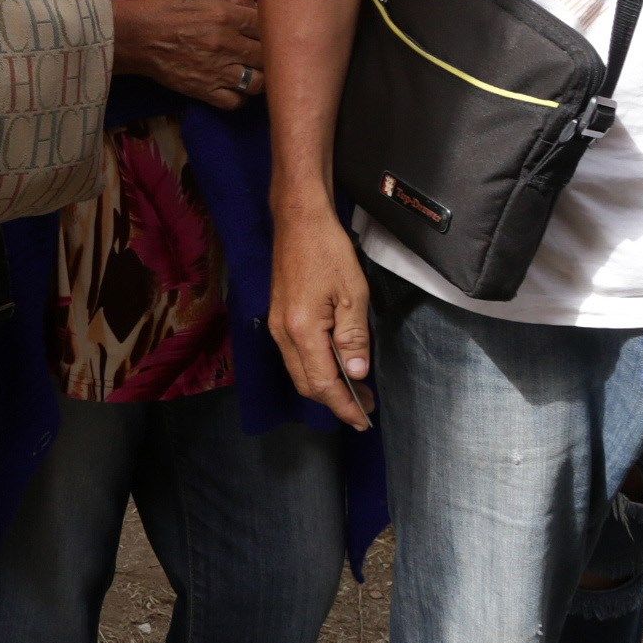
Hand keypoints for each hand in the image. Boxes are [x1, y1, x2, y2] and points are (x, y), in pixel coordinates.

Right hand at [114, 0, 265, 107]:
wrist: (135, 35)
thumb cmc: (167, 7)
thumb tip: (258, 7)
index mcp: (228, 15)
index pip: (267, 26)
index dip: (270, 29)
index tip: (265, 32)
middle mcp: (228, 44)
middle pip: (267, 56)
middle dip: (268, 54)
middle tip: (260, 52)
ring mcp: (218, 70)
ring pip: (258, 83)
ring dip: (259, 78)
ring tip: (252, 72)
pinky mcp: (205, 90)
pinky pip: (235, 102)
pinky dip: (239, 97)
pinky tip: (235, 88)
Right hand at [269, 205, 375, 428]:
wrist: (298, 221)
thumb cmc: (329, 251)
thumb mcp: (354, 294)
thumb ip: (354, 338)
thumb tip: (356, 375)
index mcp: (302, 330)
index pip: (323, 383)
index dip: (345, 405)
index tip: (364, 421)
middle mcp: (283, 334)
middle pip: (307, 384)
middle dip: (335, 402)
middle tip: (365, 408)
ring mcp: (277, 326)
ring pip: (299, 372)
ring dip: (326, 387)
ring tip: (356, 390)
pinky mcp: (279, 318)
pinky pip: (296, 357)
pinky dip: (316, 370)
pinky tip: (337, 366)